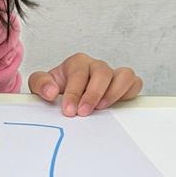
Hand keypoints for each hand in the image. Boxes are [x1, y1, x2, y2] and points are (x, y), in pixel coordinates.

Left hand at [28, 53, 142, 116]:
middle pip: (102, 72)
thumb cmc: (55, 88)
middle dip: (93, 94)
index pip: (79, 73)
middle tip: (83, 112)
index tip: (68, 110)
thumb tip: (51, 91)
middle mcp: (96, 66)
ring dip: (114, 93)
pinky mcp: (123, 85)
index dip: (73, 93)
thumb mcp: (40, 85)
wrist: (64, 94)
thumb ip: (40, 84)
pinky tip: (115, 106)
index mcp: (77, 63)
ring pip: (124, 74)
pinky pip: (135, 83)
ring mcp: (112, 75)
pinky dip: (128, 93)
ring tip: (101, 108)